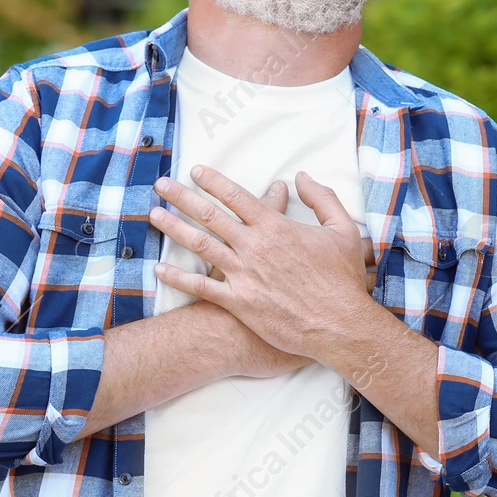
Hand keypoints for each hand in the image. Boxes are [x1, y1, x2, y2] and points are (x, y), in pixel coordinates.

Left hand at [149, 165, 371, 361]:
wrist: (340, 325)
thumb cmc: (343, 279)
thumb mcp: (344, 230)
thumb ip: (323, 198)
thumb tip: (302, 177)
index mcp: (276, 227)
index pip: (237, 196)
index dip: (214, 181)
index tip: (196, 171)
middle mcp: (254, 247)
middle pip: (210, 215)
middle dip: (182, 197)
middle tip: (161, 185)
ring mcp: (243, 275)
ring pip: (200, 245)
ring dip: (173, 228)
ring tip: (153, 215)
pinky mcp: (239, 303)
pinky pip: (202, 287)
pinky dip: (179, 277)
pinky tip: (160, 269)